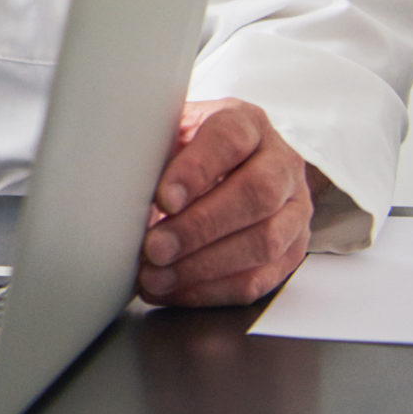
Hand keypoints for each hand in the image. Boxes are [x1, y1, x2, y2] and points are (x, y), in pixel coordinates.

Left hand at [137, 99, 313, 307]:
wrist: (228, 166)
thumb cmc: (188, 150)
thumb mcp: (170, 133)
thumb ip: (152, 150)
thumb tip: (117, 187)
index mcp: (248, 123)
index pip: (230, 139)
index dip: (197, 171)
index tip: (163, 199)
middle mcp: (281, 163)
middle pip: (255, 195)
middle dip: (200, 228)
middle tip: (154, 248)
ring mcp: (294, 209)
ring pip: (264, 242)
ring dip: (204, 266)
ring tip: (156, 275)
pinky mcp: (292, 250)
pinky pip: (261, 279)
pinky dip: (212, 290)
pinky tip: (174, 290)